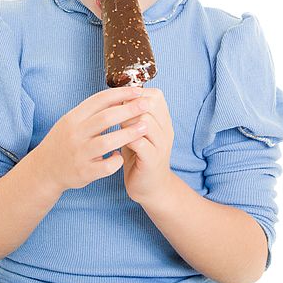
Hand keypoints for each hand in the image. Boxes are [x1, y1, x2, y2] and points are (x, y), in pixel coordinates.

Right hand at [36, 86, 149, 192]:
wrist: (45, 169)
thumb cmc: (64, 141)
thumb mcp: (72, 121)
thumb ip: (92, 111)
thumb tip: (119, 96)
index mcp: (73, 118)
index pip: (99, 100)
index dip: (120, 93)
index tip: (137, 90)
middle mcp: (75, 134)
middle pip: (105, 118)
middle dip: (129, 110)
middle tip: (147, 105)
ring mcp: (79, 154)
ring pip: (107, 142)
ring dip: (128, 134)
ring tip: (145, 127)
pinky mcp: (84, 172)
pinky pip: (105, 166)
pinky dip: (116, 160)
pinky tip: (121, 156)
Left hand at [119, 87, 174, 204]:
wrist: (150, 187)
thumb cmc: (139, 155)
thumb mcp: (138, 130)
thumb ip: (133, 114)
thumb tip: (117, 94)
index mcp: (164, 120)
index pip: (155, 95)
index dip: (136, 95)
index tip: (121, 103)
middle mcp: (166, 129)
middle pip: (150, 104)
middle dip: (129, 107)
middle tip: (116, 115)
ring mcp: (161, 144)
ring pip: (145, 121)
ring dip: (126, 122)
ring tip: (116, 129)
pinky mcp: (153, 160)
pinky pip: (140, 142)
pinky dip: (126, 139)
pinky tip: (117, 142)